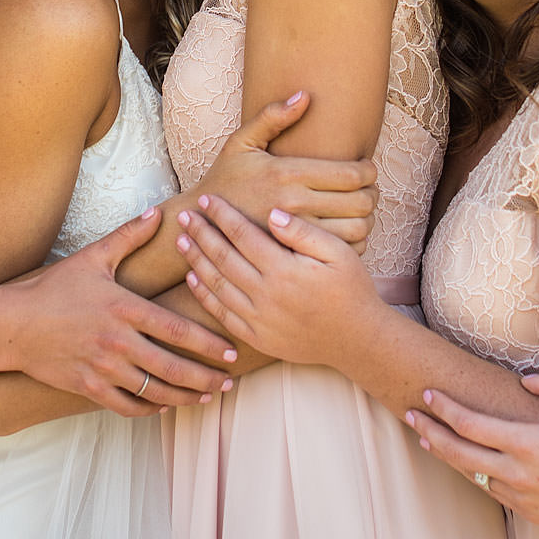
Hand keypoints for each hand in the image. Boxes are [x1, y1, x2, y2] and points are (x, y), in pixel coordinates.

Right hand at [0, 210, 238, 416]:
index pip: (177, 330)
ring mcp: (102, 367)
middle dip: (205, 378)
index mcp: (124, 308)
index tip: (232, 352)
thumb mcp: (93, 258)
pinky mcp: (87, 387)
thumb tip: (159, 212)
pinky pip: (126, 406)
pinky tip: (164, 406)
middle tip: (228, 383)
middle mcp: (117, 341)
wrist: (11, 325)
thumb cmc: (54, 289)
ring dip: (184, 397)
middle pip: (172, 367)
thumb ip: (129, 237)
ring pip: (153, 391)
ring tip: (204, 397)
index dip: (208, 344)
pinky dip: (149, 409)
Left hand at [176, 195, 377, 366]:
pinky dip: (204, 295)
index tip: (208, 199)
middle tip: (184, 214)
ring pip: (216, 285)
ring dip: (195, 260)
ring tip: (181, 240)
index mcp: (284, 270)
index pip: (243, 235)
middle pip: (222, 258)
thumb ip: (303, 232)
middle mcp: (266, 295)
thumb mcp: (338, 252)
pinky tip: (193, 277)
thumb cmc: (350, 289)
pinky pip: (221, 313)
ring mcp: (259, 319)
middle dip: (201, 233)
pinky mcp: (256, 337)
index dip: (223, 215)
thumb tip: (272, 212)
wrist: (356, 339)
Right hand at [193, 92, 378, 246]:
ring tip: (360, 211)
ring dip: (367, 219)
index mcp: (288, 173)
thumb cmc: (224, 180)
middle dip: (372, 194)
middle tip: (369, 190)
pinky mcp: (294, 254)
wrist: (200, 224)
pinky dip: (353, 244)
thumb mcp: (241, 143)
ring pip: (357, 229)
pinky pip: (341, 252)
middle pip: (360, 202)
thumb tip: (304, 95)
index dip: (369, 171)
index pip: (351, 174)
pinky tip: (344, 233)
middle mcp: (295, 203)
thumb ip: (272, 117)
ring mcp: (296, 233)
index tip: (366, 169)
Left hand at [407, 368, 538, 534]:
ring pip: (473, 476)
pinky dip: (478, 476)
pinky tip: (470, 464)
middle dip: (431, 433)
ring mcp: (523, 498)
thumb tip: (525, 382)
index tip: (428, 395)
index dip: (444, 409)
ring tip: (432, 440)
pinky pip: (495, 492)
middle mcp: (519, 474)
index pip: (471, 424)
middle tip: (411, 417)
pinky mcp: (531, 515)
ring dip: (451, 457)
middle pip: (458, 454)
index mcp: (529, 444)